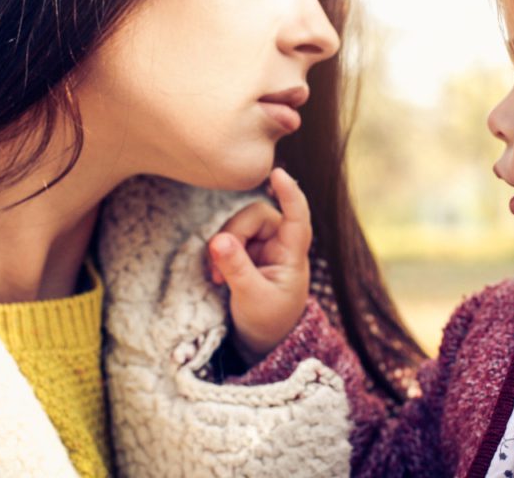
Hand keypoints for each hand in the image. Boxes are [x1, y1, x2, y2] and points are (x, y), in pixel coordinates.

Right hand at [206, 167, 311, 363]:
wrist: (263, 340)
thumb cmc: (268, 321)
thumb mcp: (251, 298)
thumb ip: (236, 268)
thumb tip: (218, 239)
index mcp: (293, 254)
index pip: (297, 216)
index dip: (289, 193)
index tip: (277, 172)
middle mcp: (280, 243)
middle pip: (255, 215)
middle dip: (233, 236)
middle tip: (220, 270)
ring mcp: (263, 246)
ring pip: (238, 224)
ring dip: (223, 247)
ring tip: (218, 278)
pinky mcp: (247, 251)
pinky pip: (228, 238)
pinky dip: (219, 254)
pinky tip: (217, 275)